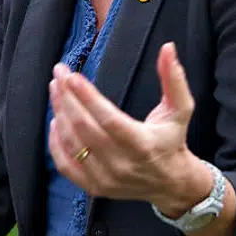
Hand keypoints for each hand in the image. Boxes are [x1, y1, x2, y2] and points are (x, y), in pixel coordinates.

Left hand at [47, 42, 207, 211]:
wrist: (170, 184)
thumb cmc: (173, 140)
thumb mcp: (180, 109)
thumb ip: (173, 79)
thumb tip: (167, 47)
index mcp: (142, 145)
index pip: (108, 119)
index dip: (87, 97)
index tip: (71, 76)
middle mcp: (122, 165)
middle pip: (84, 128)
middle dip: (67, 98)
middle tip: (59, 73)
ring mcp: (105, 179)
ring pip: (72, 144)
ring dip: (59, 114)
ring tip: (56, 90)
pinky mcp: (94, 187)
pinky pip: (65, 165)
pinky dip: (55, 142)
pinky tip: (55, 121)